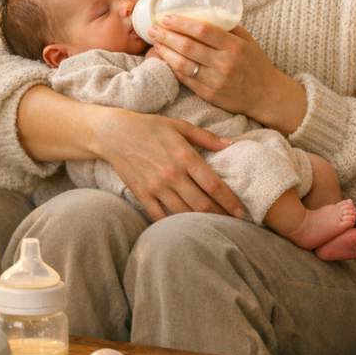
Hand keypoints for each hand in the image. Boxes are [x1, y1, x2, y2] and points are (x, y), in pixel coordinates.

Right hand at [94, 107, 245, 221]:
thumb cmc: (150, 127)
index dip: (230, 201)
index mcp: (184, 156)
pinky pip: (160, 217)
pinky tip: (185, 229)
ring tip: (214, 227)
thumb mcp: (179, 126)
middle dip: (220, 216)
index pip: (213, 184)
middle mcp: (172, 174)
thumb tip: (230, 144)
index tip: (242, 211)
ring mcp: (156, 187)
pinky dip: (173, 225)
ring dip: (201, 223)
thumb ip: (206, 137)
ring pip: (183, 213)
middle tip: (233, 223)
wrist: (114, 133)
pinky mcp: (142, 194)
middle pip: (202, 204)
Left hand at [148, 17, 306, 134]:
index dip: (182, 23)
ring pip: (183, 64)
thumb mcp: (248, 41)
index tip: (167, 17)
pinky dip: (172, 67)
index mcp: (234, 47)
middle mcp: (224, 64)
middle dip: (167, 35)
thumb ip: (228, 28)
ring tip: (155, 41)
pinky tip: (164, 58)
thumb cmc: (256, 64)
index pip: (204, 31)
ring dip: (165, 52)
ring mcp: (215, 81)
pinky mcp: (209, 94)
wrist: (266, 96)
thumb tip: (204, 11)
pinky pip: (185, 79)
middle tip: (153, 28)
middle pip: (188, 46)